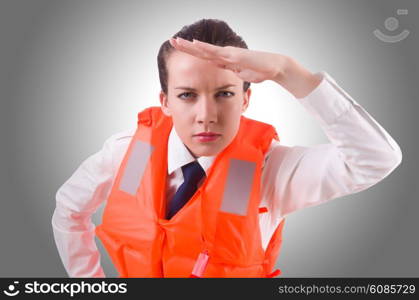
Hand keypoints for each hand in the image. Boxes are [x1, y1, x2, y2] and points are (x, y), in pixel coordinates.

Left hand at [169, 37, 288, 83]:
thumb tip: (225, 73)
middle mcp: (224, 54)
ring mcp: (228, 54)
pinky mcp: (234, 56)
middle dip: (185, 46)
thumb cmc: (259, 71)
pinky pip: (216, 52)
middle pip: (201, 50)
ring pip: (205, 49)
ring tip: (177, 41)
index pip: (204, 56)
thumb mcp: (240, 74)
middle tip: (171, 40)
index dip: (191, 52)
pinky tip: (195, 44)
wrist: (273, 67)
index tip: (179, 49)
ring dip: (190, 45)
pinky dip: (205, 48)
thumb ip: (231, 72)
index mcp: (224, 60)